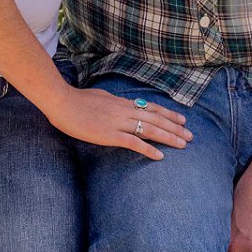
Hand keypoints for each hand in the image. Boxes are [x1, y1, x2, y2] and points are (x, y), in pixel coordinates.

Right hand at [46, 87, 191, 159]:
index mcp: (121, 102)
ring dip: (169, 137)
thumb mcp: (98, 96)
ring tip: (183, 144)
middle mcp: (124, 111)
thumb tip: (118, 102)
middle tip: (191, 135)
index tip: (182, 119)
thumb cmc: (75, 99)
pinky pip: (134, 142)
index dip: (168, 114)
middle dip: (175, 127)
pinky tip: (160, 156)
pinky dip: (149, 149)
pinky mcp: (110, 134)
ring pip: (150, 129)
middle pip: (156, 119)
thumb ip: (111, 101)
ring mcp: (118, 123)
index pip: (150, 108)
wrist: (61, 102)